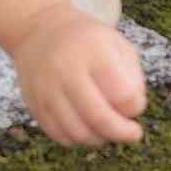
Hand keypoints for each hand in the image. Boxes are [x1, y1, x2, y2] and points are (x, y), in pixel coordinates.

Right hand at [8, 7, 145, 146]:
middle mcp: (66, 69)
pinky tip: (87, 129)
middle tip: (132, 134)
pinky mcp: (34, 103)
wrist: (39, 31)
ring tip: (108, 131)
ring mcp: (47, 88)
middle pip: (99, 117)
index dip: (135, 106)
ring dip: (100, 139)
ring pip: (78, 132)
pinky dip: (78, 140)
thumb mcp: (117, 44)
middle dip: (122, 132)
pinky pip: (59, 135)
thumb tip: (131, 112)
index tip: (136, 104)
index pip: (123, 93)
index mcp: (93, 50)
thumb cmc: (87, 41)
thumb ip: (132, 77)